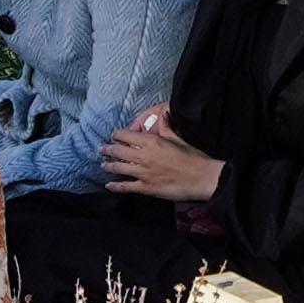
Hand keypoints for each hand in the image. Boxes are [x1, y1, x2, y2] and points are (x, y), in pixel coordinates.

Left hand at [99, 107, 225, 203]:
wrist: (201, 177)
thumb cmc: (193, 158)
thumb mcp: (179, 139)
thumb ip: (167, 127)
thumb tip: (163, 114)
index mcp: (152, 142)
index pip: (127, 135)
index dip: (117, 134)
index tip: (113, 135)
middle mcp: (144, 156)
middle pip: (118, 151)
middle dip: (108, 149)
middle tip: (102, 149)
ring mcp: (143, 173)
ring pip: (119, 168)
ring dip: (108, 166)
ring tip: (103, 165)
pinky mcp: (146, 188)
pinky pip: (126, 187)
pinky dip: (115, 187)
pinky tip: (109, 186)